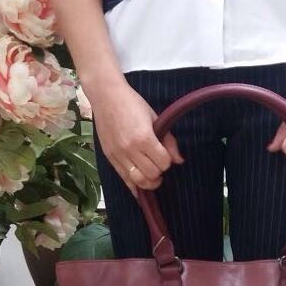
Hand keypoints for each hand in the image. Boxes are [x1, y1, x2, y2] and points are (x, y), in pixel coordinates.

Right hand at [89, 77, 183, 195]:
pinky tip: (141, 188)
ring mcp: (119, 155)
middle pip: (152, 174)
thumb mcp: (155, 118)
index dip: (168, 161)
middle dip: (159, 171)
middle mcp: (130, 150)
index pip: (163, 162)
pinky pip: (124, 180)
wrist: (106, 96)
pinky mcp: (110, 158)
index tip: (165, 155)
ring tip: (152, 176)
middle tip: (158, 163)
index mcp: (144, 138)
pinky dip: (135, 187)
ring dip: (149, 181)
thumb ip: (169, 141)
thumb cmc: (132, 104)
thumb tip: (179, 160)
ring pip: (139, 181)